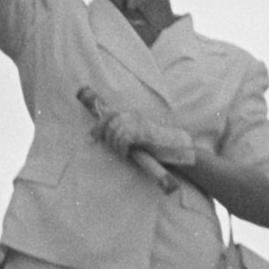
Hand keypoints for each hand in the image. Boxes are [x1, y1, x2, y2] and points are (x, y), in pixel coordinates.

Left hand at [78, 85, 194, 174]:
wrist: (175, 149)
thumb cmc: (156, 146)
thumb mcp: (137, 137)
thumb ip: (123, 133)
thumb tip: (103, 137)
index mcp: (132, 115)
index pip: (109, 113)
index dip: (99, 124)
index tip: (93, 135)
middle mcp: (134, 116)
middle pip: (110, 123)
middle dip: (107, 138)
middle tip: (115, 150)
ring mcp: (139, 123)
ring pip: (116, 132)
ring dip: (116, 146)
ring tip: (123, 154)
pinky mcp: (143, 132)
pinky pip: (124, 139)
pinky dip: (122, 149)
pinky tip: (127, 154)